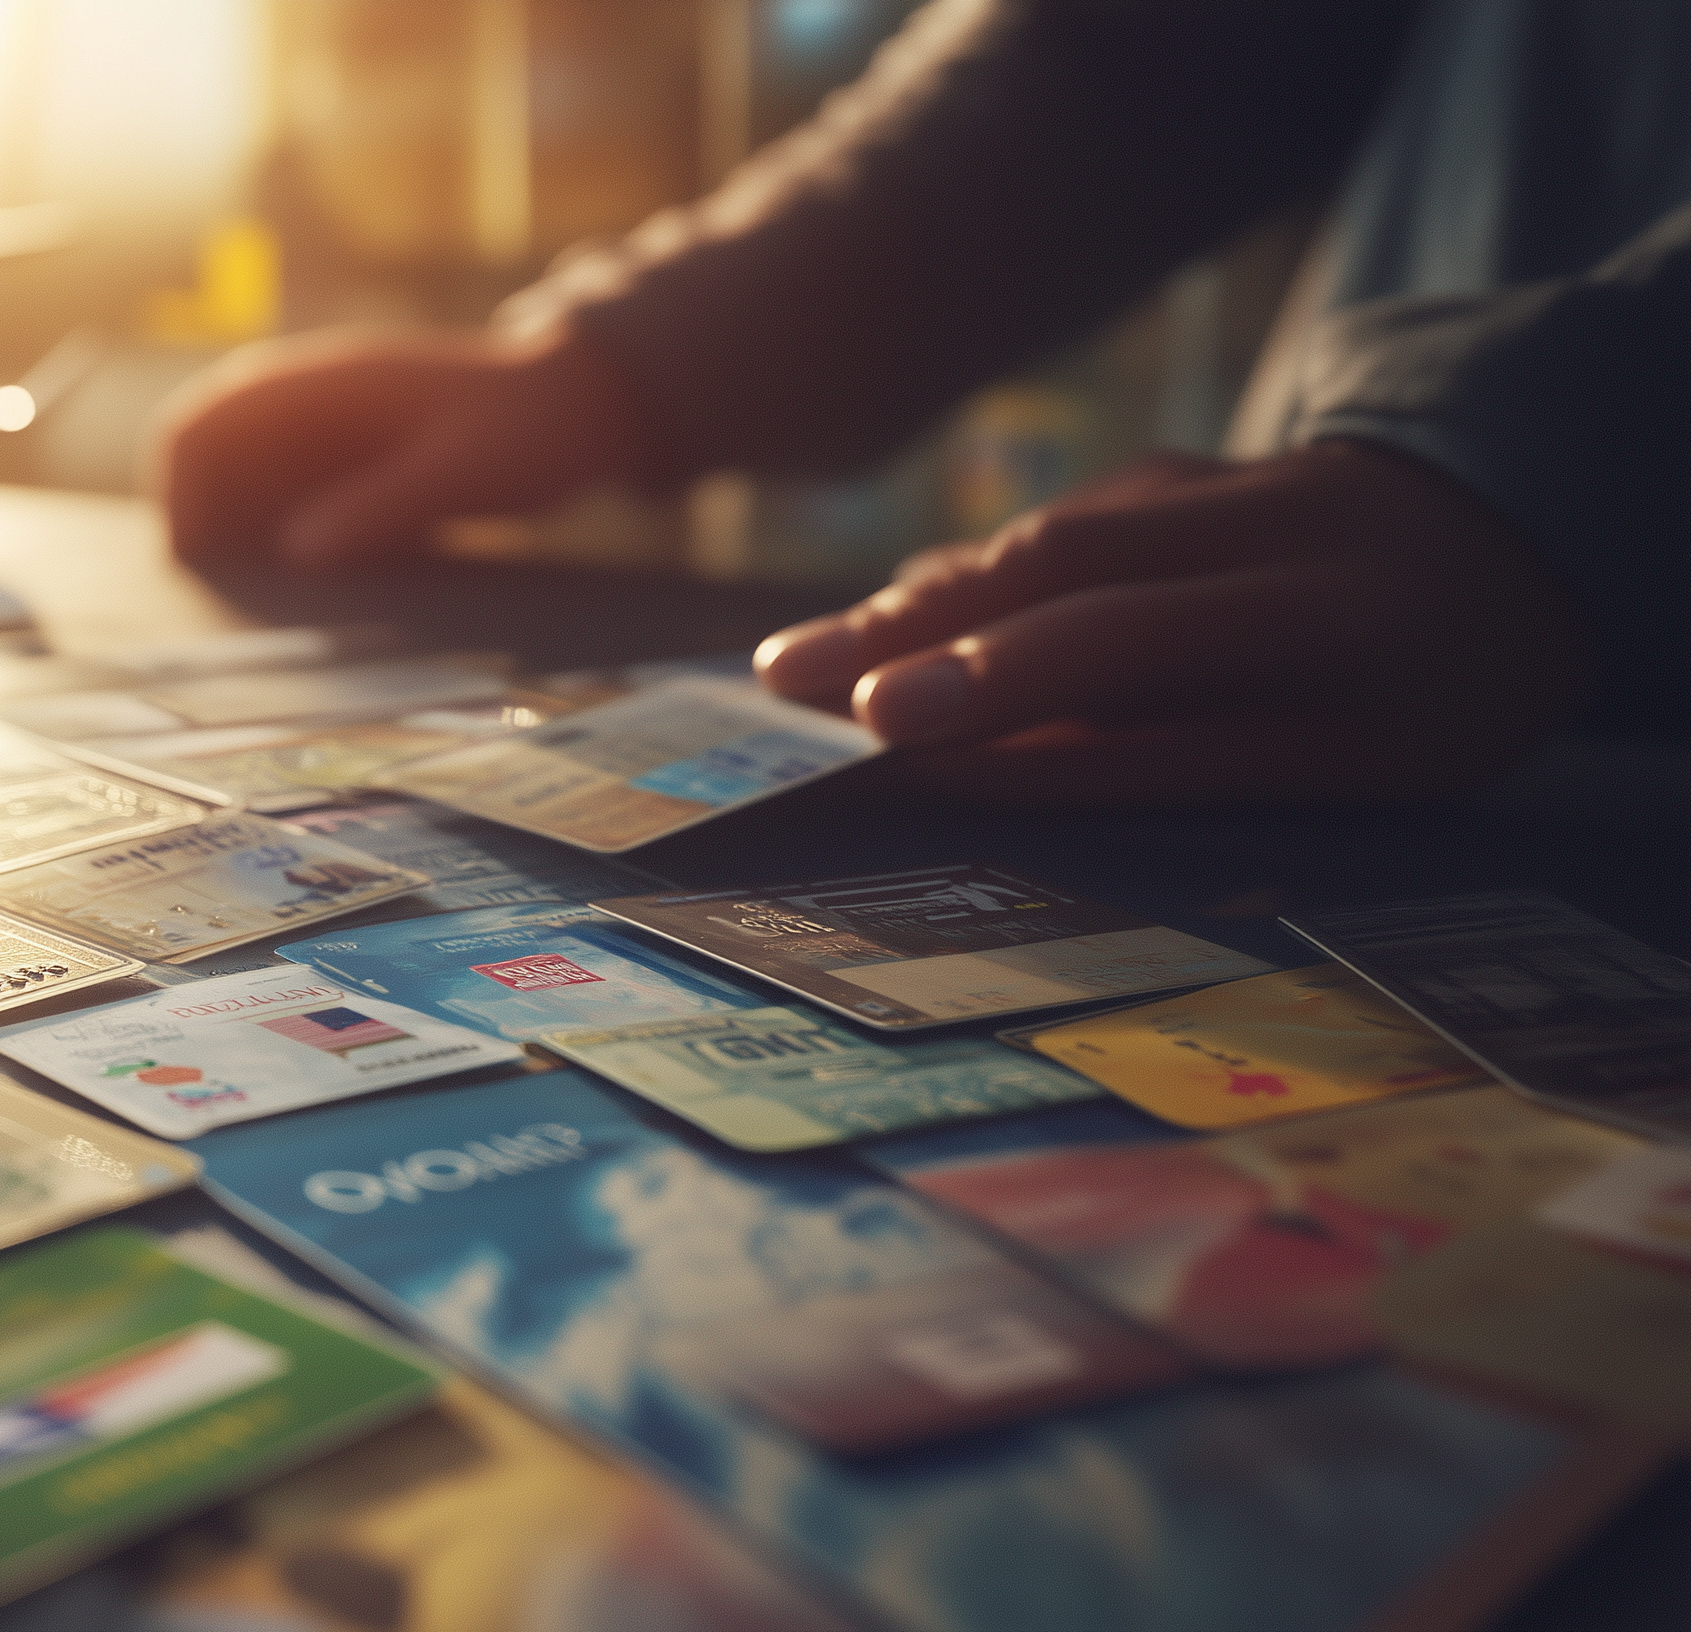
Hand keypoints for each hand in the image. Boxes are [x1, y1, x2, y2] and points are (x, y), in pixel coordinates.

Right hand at [155, 325, 644, 572]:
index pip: (211, 418)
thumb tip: (300, 552)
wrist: (591, 406)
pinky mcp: (357, 469)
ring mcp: (333, 435)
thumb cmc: (531, 430)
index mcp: (328, 383)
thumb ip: (383, 507)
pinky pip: (293, 507)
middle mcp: (315, 404)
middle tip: (216, 596)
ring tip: (256, 604)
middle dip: (202, 520)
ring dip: (239, 539)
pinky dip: (281, 548)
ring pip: (248, 485)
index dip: (182, 482)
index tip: (191, 553)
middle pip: (214, 455)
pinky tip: (305, 596)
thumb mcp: (463, 473)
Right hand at [754, 441, 1598, 805]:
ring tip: (798, 668)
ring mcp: (1216, 480)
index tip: (884, 729)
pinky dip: (961, 575)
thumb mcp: (1343, 763)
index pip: (1135, 634)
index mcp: (1333, 617)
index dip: (1002, 677)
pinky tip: (883, 622)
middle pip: (1062, 559)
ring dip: (912, 598)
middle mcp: (1267, 523)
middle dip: (916, 624)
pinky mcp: (1173, 471)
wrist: (1518, 542)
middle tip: (793, 688)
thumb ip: (1169, 762)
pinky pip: (1050, 521)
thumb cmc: (1424, 693)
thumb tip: (978, 773)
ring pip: (1041, 530)